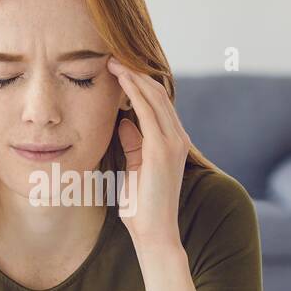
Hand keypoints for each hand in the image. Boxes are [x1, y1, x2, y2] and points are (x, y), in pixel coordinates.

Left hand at [109, 57, 189, 254]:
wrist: (154, 233)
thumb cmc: (142, 207)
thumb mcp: (135, 169)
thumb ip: (134, 144)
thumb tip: (124, 123)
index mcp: (173, 142)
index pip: (157, 103)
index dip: (138, 83)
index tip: (117, 69)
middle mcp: (178, 138)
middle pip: (157, 94)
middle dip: (135, 73)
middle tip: (112, 56)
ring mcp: (173, 142)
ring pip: (154, 97)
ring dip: (133, 77)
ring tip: (113, 61)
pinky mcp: (162, 148)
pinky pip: (147, 111)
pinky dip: (134, 92)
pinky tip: (120, 79)